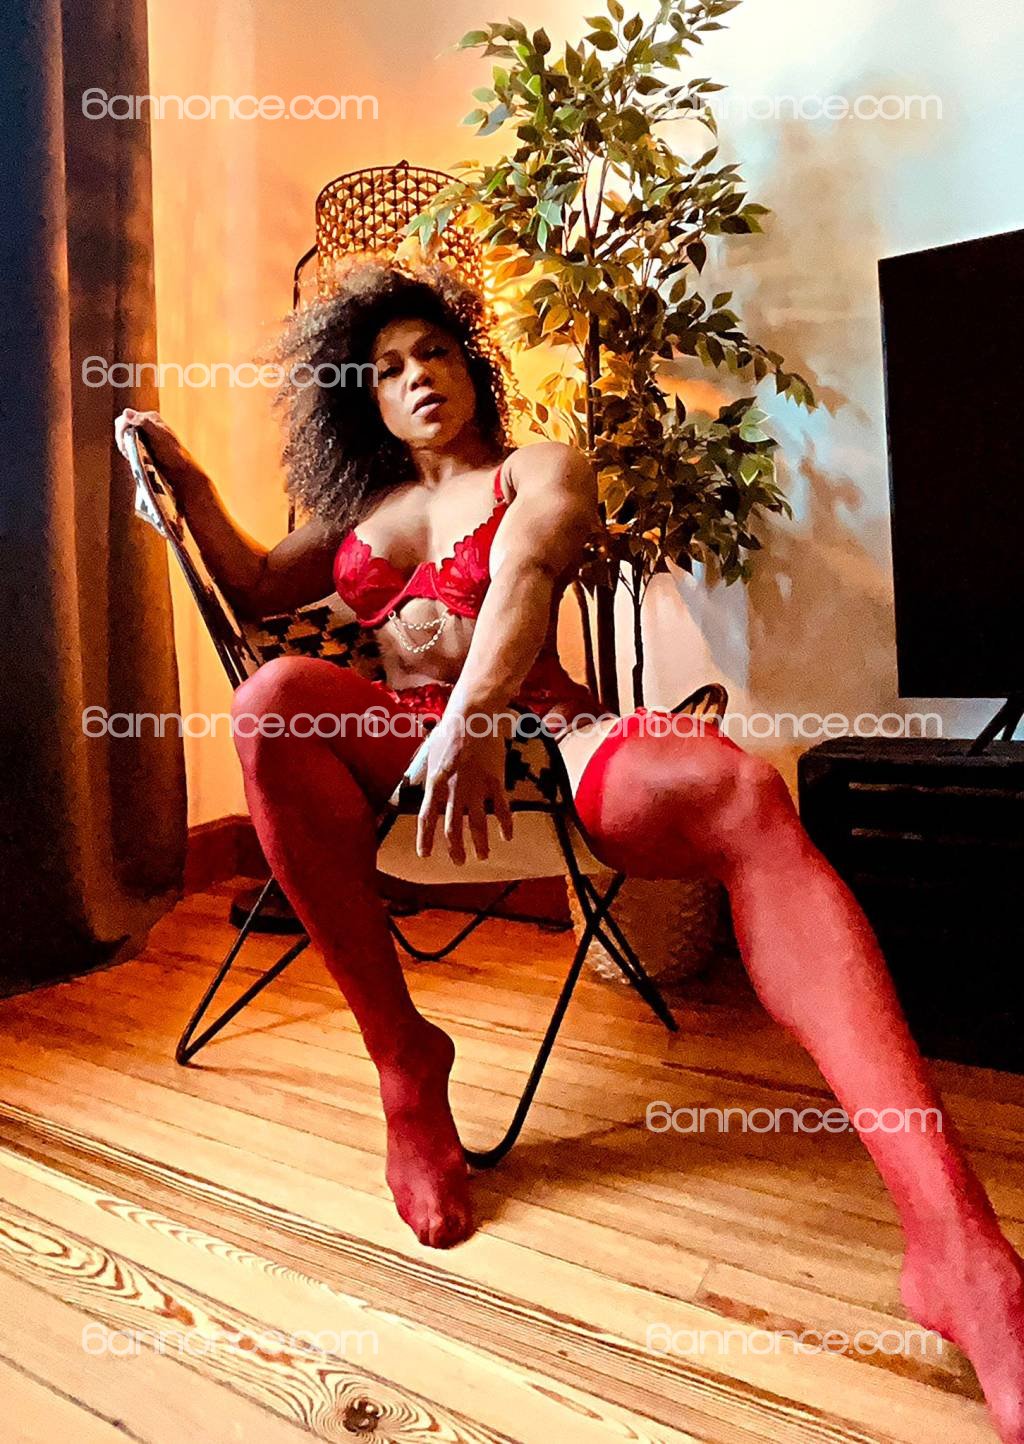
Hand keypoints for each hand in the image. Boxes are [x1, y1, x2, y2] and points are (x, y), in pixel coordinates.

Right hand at [114, 407, 196, 490]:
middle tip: (127, 451)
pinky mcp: (144, 446)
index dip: (122, 430)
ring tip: (131, 455)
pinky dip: (129, 452)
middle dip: (122, 439)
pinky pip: (130, 446)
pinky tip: (136, 458)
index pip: (127, 418)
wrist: (182, 470)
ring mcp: (144, 435)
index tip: (124, 443)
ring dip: (125, 447)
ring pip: (125, 437)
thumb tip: (127, 412)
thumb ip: (143, 423)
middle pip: (123, 427)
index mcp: (150, 418)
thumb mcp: (159, 436)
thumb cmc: (173, 454)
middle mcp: (146, 424)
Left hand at [404, 713, 514, 864]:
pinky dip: (505, 825)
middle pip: (453, 828)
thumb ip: (430, 773)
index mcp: (435, 783)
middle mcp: (454, 790)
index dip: (425, 839)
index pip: (427, 818)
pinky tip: (507, 837)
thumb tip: (423, 785)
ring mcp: (476, 788)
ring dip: (480, 844)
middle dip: (455, 849)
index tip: (424, 855)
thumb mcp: (432, 753)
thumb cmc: (450, 729)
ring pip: (478, 825)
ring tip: (482, 856)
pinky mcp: (495, 781)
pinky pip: (502, 809)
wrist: (472, 716)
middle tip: (459, 861)